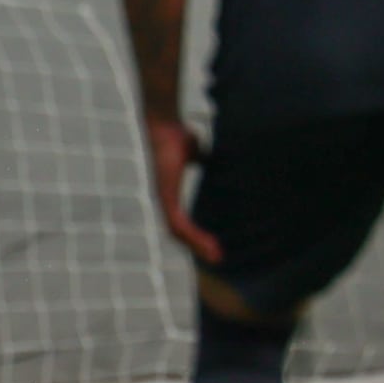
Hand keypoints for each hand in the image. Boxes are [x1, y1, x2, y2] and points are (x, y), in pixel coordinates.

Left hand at [144, 118, 221, 264]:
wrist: (165, 124)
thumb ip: (206, 160)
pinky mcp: (166, 195)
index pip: (181, 222)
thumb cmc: (179, 135)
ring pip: (178, 232)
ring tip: (216, 255)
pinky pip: (178, 223)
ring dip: (197, 245)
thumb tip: (219, 157)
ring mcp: (164, 198)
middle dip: (198, 246)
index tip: (214, 245)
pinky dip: (193, 235)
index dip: (195, 234)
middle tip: (217, 258)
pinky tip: (207, 242)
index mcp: (170, 193)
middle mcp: (164, 199)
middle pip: (179, 233)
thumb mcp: (198, 152)